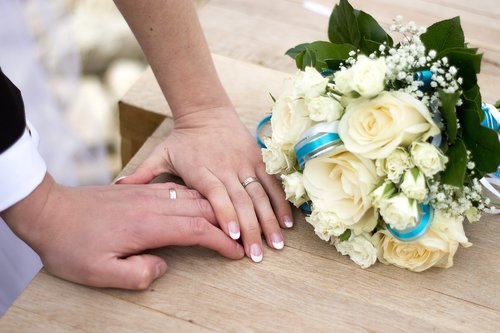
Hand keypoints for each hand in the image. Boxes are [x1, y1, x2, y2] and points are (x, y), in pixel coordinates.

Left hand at [2, 174, 243, 289]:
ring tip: (232, 220)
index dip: (221, 241)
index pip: (196, 230)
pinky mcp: (140, 190)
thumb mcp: (98, 273)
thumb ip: (136, 274)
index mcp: (146, 225)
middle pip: (202, 208)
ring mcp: (146, 194)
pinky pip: (178, 190)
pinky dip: (198, 197)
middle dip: (227, 222)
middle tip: (245, 236)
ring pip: (193, 196)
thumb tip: (162, 267)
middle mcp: (152, 205)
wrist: (49, 212)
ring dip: (216, 207)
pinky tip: (203, 203)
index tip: (237, 253)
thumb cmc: (71, 245)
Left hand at [118, 108, 292, 261]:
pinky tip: (288, 222)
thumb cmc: (182, 138)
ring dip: (270, 219)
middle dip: (251, 229)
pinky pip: (272, 182)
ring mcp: (245, 162)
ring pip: (260, 194)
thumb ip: (142, 173)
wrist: (206, 111)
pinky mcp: (258, 159)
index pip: (216, 195)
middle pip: (242, 200)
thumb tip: (118, 187)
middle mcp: (226, 167)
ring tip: (277, 244)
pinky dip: (281, 201)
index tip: (232, 238)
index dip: (225, 215)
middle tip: (258, 255)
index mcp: (201, 170)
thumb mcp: (160, 154)